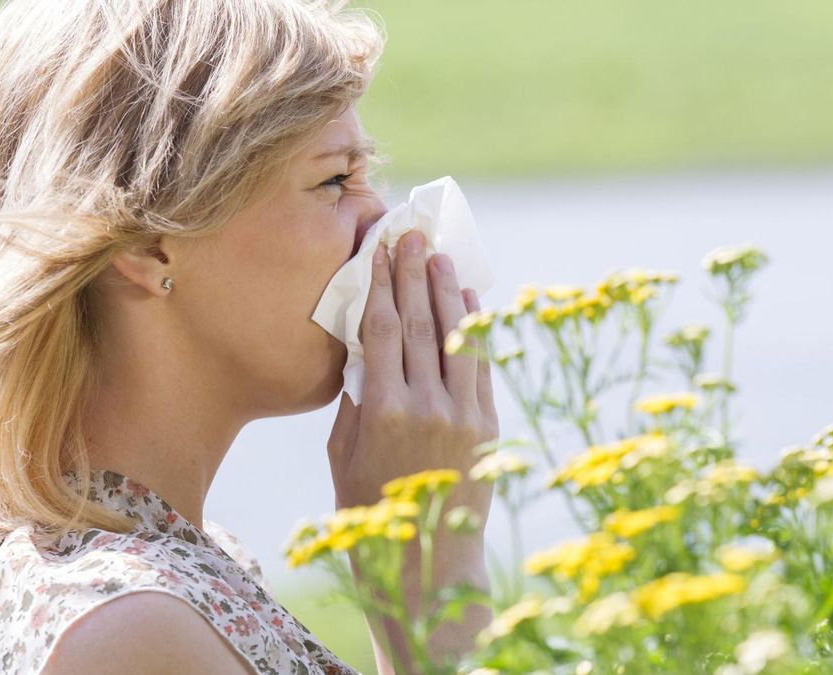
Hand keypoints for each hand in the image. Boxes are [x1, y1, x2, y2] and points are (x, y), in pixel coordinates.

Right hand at [326, 230, 499, 526]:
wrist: (427, 567)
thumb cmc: (371, 514)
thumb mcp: (345, 455)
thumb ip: (356, 399)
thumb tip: (365, 348)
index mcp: (382, 411)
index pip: (381, 330)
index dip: (380, 284)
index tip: (378, 250)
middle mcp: (426, 406)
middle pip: (418, 322)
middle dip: (413, 273)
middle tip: (411, 234)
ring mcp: (463, 415)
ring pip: (455, 337)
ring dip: (447, 291)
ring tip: (440, 256)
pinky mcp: (488, 426)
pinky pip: (481, 365)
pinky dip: (475, 329)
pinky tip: (469, 300)